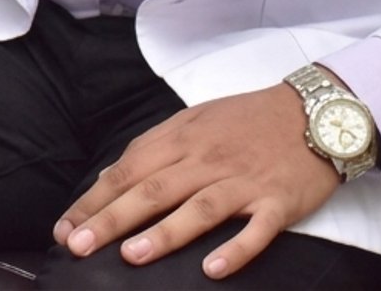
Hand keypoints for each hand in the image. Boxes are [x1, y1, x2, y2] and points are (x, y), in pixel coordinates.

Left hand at [52, 82, 338, 279]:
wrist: (315, 111)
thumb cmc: (249, 119)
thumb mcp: (196, 121)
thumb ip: (156, 148)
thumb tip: (114, 176)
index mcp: (182, 138)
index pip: (129, 170)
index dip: (95, 200)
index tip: (65, 227)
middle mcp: (208, 159)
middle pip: (153, 189)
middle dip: (111, 219)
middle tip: (78, 246)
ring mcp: (243, 180)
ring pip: (199, 207)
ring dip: (164, 233)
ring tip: (131, 256)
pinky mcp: (278, 201)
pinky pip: (256, 229)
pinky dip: (236, 249)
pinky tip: (213, 270)